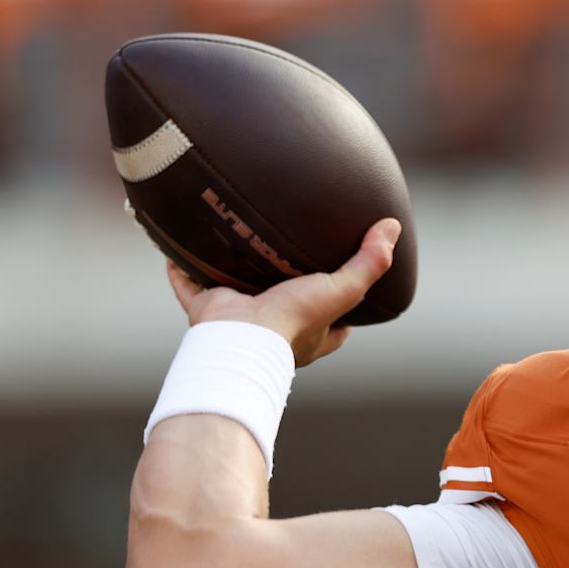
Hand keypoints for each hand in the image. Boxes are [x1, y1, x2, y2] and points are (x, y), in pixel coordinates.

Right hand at [166, 218, 398, 366]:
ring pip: (237, 293)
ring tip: (234, 244)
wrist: (240, 338)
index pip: (335, 325)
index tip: (345, 284)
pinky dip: (182, 272)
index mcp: (309, 332)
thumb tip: (391, 229)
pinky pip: (190, 286)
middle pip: (283, 304)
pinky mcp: (208, 310)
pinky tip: (177, 250)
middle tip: (285, 257)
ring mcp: (240, 318)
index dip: (342, 307)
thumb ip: (369, 263)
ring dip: (233, 274)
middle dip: (283, 286)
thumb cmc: (294, 321)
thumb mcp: (342, 291)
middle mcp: (275, 327)